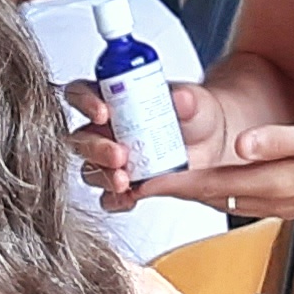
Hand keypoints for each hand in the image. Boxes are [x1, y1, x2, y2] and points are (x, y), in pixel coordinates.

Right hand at [67, 81, 237, 202]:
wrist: (212, 143)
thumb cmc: (194, 114)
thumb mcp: (193, 101)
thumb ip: (185, 98)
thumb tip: (180, 97)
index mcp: (111, 98)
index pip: (81, 94)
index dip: (84, 101)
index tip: (102, 112)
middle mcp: (105, 130)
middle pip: (82, 138)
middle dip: (97, 148)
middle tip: (119, 154)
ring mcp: (113, 160)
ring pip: (91, 170)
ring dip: (104, 175)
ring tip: (124, 180)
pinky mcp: (125, 185)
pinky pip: (109, 197)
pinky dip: (117, 200)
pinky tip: (130, 197)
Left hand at [112, 110, 293, 222]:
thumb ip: (280, 141)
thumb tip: (241, 144)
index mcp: (278, 182)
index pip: (212, 186)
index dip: (173, 184)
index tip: (141, 182)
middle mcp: (275, 199)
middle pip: (210, 198)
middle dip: (173, 192)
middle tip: (138, 182)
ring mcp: (283, 203)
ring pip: (224, 200)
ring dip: (192, 193)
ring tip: (163, 181)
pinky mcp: (291, 199)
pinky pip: (241, 199)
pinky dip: (217, 192)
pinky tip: (211, 182)